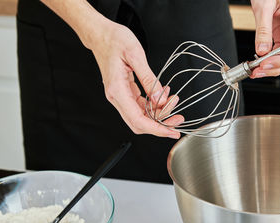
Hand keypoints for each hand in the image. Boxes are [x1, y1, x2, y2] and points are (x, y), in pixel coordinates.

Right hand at [87, 19, 183, 138]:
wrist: (101, 34)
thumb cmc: (114, 40)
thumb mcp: (136, 55)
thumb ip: (149, 80)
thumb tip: (159, 99)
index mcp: (117, 90)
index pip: (138, 120)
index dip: (156, 129)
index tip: (171, 131)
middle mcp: (116, 97)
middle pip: (140, 123)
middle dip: (160, 125)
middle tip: (178, 119)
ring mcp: (120, 96)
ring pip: (141, 116)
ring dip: (159, 113)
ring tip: (173, 101)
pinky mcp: (124, 92)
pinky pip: (141, 105)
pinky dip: (154, 104)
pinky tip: (163, 95)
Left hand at [250, 0, 279, 77]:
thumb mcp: (265, 7)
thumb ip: (264, 29)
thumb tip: (262, 50)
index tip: (268, 63)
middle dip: (276, 68)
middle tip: (259, 71)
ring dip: (271, 68)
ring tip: (257, 71)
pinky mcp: (279, 37)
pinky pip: (276, 54)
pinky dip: (267, 62)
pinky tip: (258, 64)